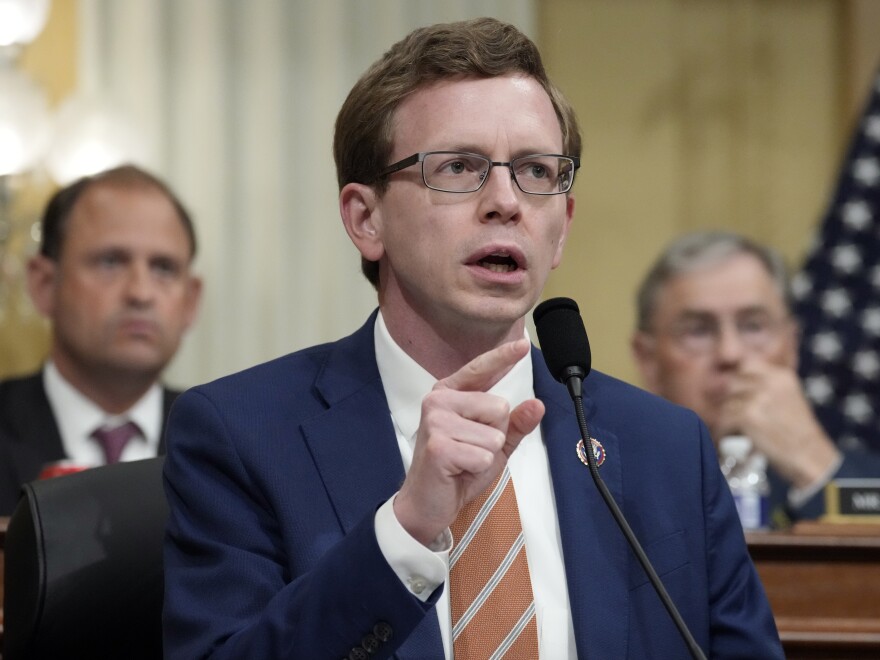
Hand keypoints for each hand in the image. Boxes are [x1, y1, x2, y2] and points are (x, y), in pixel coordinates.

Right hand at [393, 338, 544, 545]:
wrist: (427, 505)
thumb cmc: (458, 469)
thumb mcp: (493, 444)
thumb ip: (515, 424)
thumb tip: (537, 404)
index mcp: (450, 393)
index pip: (481, 370)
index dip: (503, 357)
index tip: (523, 343)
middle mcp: (439, 400)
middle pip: (498, 406)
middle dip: (494, 435)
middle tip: (470, 449)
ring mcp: (435, 421)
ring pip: (494, 434)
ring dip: (486, 455)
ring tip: (463, 460)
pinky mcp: (438, 445)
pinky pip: (484, 455)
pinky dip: (478, 468)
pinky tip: (458, 470)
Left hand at [717, 358, 840, 488]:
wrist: (810, 457)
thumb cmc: (798, 432)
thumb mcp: (788, 398)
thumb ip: (767, 386)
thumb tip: (735, 379)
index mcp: (781, 376)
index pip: (747, 364)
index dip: (737, 377)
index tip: (734, 392)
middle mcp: (769, 383)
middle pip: (732, 383)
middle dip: (731, 400)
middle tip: (733, 414)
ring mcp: (758, 398)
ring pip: (727, 403)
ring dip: (728, 417)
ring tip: (735, 429)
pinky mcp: (748, 416)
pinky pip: (724, 419)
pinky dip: (724, 430)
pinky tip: (730, 437)